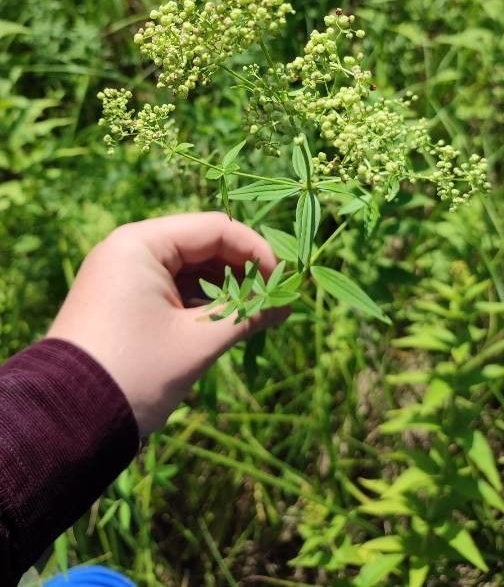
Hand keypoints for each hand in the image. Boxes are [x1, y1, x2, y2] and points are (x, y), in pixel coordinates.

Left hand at [47, 212, 287, 435]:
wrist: (67, 421)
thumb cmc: (136, 372)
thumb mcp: (198, 341)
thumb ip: (248, 313)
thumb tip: (289, 302)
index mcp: (141, 243)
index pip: (215, 228)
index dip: (256, 251)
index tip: (285, 282)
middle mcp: (129, 249)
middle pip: (203, 246)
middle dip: (243, 272)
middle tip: (278, 300)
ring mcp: (124, 275)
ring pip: (190, 269)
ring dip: (226, 289)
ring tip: (260, 315)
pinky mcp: (123, 301)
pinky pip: (173, 289)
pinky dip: (202, 303)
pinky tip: (231, 322)